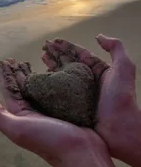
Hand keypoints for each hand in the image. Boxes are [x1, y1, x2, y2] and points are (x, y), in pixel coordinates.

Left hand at [0, 59, 105, 166]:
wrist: (81, 153)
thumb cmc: (50, 141)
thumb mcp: (19, 130)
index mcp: (22, 116)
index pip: (10, 91)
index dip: (6, 76)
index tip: (5, 62)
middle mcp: (35, 112)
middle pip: (24, 88)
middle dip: (19, 73)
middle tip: (18, 60)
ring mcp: (51, 110)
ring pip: (40, 87)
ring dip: (36, 74)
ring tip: (34, 62)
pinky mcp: (67, 107)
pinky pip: (57, 88)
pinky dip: (54, 78)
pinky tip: (56, 71)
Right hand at [42, 35, 137, 162]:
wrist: (119, 129)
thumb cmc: (122, 98)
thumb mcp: (124, 68)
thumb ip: (116, 48)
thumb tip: (99, 36)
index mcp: (98, 70)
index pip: (80, 54)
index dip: (66, 46)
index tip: (54, 40)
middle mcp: (88, 80)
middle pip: (68, 62)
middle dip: (56, 53)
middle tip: (43, 47)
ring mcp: (79, 93)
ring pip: (62, 75)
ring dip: (52, 65)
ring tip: (41, 57)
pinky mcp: (72, 105)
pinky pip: (59, 92)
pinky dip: (50, 84)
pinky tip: (42, 78)